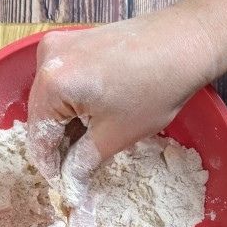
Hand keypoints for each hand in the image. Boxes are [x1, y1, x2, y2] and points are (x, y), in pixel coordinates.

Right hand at [27, 10, 214, 204]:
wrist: (188, 40)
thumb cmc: (156, 88)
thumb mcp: (114, 136)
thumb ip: (81, 164)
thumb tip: (69, 185)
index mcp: (52, 83)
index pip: (39, 136)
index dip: (50, 167)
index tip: (64, 186)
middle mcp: (47, 59)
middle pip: (41, 116)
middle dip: (57, 145)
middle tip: (75, 171)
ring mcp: (60, 45)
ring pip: (51, 100)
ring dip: (65, 126)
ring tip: (85, 148)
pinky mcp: (74, 41)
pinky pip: (62, 82)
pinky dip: (72, 105)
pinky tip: (89, 121)